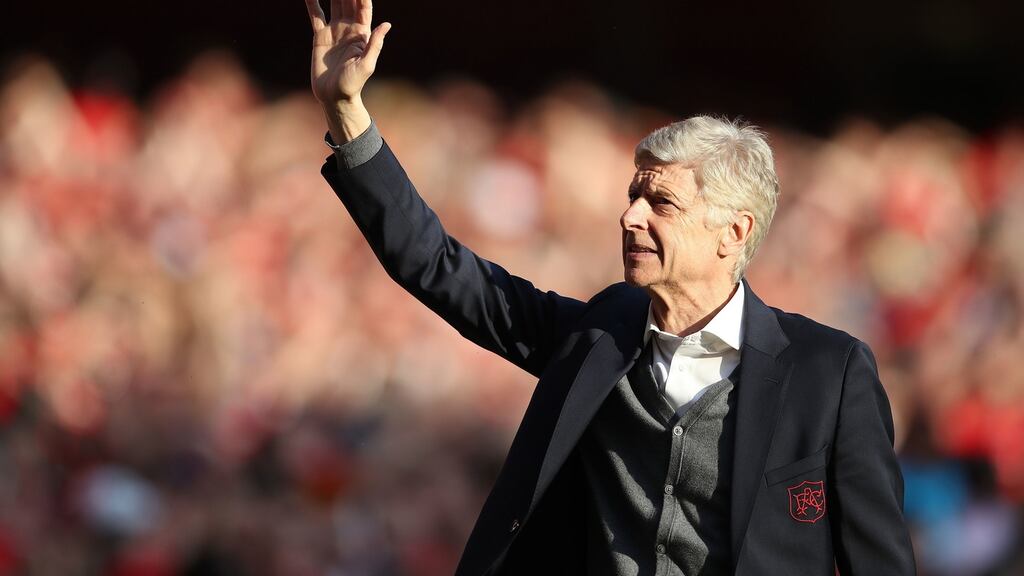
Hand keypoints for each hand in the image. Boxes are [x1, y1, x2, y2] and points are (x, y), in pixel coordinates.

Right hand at [304, 0, 390, 139]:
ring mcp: (334, 31)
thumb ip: (375, 44)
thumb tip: (387, 24)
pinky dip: (312, 3)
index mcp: (362, 34)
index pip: (363, 7)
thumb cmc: (353, 84)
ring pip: (333, 4)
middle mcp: (349, 29)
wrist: (334, 97)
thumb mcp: (367, 65)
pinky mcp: (320, 37)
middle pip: (348, 1)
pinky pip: (315, 15)